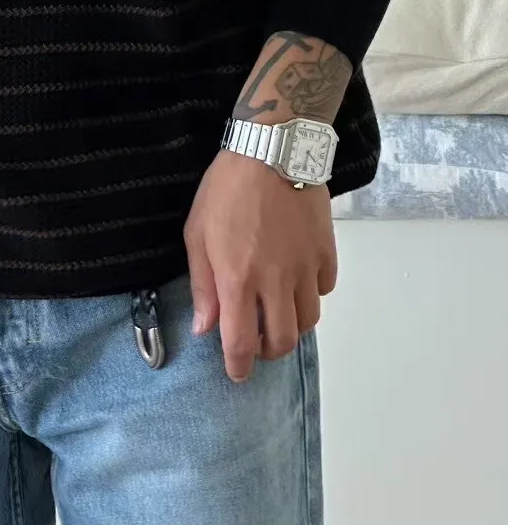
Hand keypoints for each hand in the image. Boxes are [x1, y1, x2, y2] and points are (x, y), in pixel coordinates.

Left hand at [183, 149, 337, 382]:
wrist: (271, 151)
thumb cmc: (225, 190)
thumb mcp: (197, 234)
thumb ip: (202, 285)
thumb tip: (205, 328)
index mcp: (237, 280)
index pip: (241, 342)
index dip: (239, 366)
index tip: (237, 373)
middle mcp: (275, 282)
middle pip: (281, 340)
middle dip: (267, 352)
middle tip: (256, 345)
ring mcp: (305, 268)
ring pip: (308, 321)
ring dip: (291, 328)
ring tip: (276, 317)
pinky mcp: (326, 252)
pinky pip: (324, 289)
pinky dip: (311, 295)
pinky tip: (296, 282)